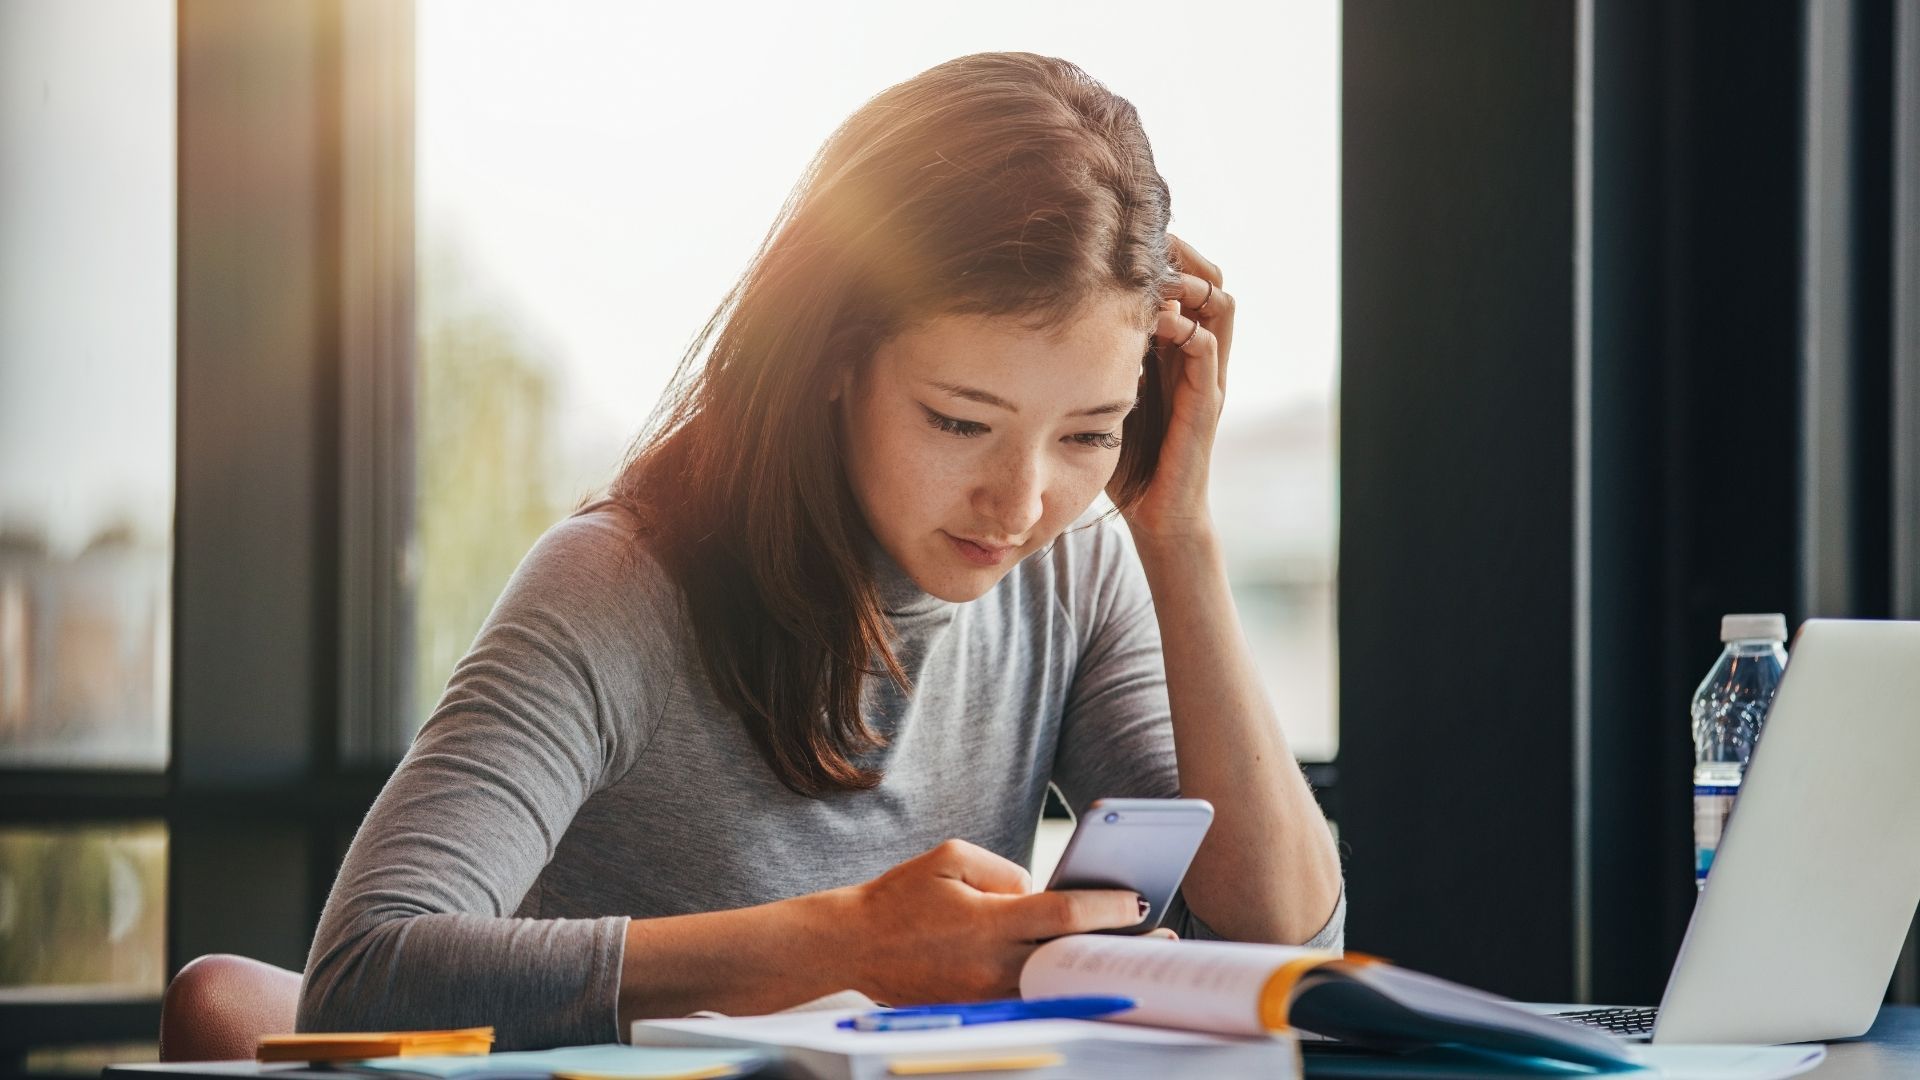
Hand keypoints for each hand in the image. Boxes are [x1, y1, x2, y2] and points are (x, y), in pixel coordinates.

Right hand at [828, 839, 1167, 1004]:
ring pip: (1054, 981)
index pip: (1061, 915)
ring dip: (1090, 967)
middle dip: (1116, 948)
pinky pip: (1029, 994)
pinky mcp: (978, 1007)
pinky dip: (1057, 982)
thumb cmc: (901, 895)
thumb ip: (1006, 870)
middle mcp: (991, 963)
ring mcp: (985, 992)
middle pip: (1069, 957)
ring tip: (1129, 955)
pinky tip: (1080, 969)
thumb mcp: (951, 857)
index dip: (1107, 909)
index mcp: (987, 922)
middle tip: (1160, 941)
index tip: (1139, 901)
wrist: (853, 943)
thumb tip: (1041, 890)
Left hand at [1109, 233, 1233, 543]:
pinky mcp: (1206, 402)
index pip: (1187, 279)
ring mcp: (1207, 376)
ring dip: (1190, 282)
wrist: (1155, 515)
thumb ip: (1094, 357)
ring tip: (1156, 278)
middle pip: (1211, 278)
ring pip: (1221, 304)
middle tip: (1148, 242)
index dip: (1166, 252)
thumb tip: (1047, 318)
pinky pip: (1207, 348)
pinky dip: (1184, 327)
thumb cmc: (1127, 458)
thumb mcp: (1103, 391)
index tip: (1127, 236)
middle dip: (1183, 254)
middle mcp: (1198, 355)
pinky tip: (1153, 325)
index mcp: (1177, 349)